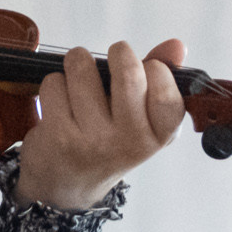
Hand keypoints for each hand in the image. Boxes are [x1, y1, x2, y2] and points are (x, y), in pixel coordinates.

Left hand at [14, 38, 187, 210]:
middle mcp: (130, 141)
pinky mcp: (60, 135)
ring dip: (78, 64)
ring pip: (84, 70)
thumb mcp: (142, 119)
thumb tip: (177, 45)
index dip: (155, 68)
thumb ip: (162, 80)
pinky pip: (55, 83)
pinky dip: (54, 84)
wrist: (66, 186)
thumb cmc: (108, 142)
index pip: (167, 90)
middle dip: (119, 53)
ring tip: (79, 79)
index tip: (145, 69)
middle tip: (114, 56)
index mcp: (158, 136)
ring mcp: (94, 140)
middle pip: (129, 73)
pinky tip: (59, 102)